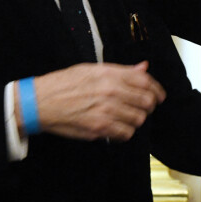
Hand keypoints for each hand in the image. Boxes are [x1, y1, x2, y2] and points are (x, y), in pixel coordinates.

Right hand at [17, 61, 165, 140]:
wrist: (41, 101)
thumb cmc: (65, 83)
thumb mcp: (93, 69)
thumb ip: (121, 70)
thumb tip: (143, 67)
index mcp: (110, 74)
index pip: (145, 82)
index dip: (157, 90)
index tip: (159, 96)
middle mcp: (110, 91)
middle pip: (146, 101)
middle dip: (149, 106)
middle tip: (144, 108)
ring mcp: (105, 110)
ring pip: (138, 119)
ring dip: (137, 120)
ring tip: (128, 117)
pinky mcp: (99, 128)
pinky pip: (125, 133)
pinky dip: (125, 132)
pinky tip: (118, 128)